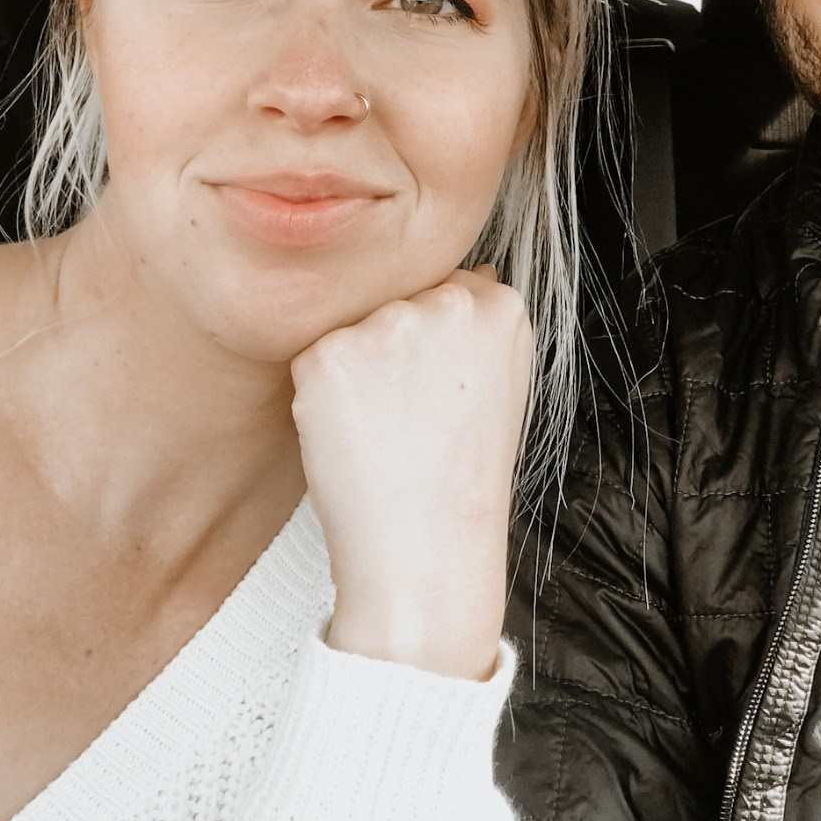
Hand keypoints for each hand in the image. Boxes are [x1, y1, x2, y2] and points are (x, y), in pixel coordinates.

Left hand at [289, 266, 531, 679]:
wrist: (425, 547)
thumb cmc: (463, 476)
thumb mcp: (505, 385)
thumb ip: (482, 324)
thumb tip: (467, 273)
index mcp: (501, 307)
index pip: (449, 286)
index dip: (437, 342)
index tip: (442, 388)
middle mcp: (448, 301)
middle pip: (399, 298)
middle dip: (397, 345)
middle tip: (411, 414)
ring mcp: (387, 324)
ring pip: (356, 324)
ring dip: (359, 365)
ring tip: (385, 426)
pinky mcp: (328, 352)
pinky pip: (316, 356)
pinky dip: (324, 393)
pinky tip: (355, 433)